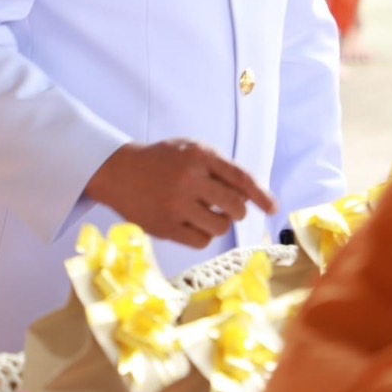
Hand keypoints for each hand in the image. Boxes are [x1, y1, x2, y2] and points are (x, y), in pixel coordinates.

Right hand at [85, 141, 276, 248]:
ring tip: (204, 213)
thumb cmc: (161, 161)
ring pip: (220, 226)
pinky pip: (202, 241)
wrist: (118, 171)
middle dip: (236, 210)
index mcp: (199, 156)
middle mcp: (190, 179)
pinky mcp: (166, 227)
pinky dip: (202, 234)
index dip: (261, 195)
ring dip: (219, 222)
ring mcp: (177, 205)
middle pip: (235, 206)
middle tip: (226, 207)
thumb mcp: (189, 150)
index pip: (241, 178)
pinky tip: (191, 223)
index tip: (272, 208)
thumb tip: (252, 196)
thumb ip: (219, 167)